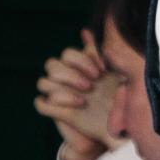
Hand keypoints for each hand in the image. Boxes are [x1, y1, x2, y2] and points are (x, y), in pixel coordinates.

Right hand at [35, 30, 115, 159]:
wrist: (118, 128)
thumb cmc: (119, 98)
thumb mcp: (115, 76)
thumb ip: (101, 53)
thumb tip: (86, 32)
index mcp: (78, 67)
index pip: (67, 53)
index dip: (82, 59)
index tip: (102, 70)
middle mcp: (66, 79)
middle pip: (51, 64)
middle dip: (71, 73)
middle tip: (93, 83)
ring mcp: (59, 95)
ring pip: (43, 82)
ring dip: (62, 88)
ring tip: (85, 98)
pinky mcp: (57, 113)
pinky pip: (41, 103)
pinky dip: (53, 103)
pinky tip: (77, 106)